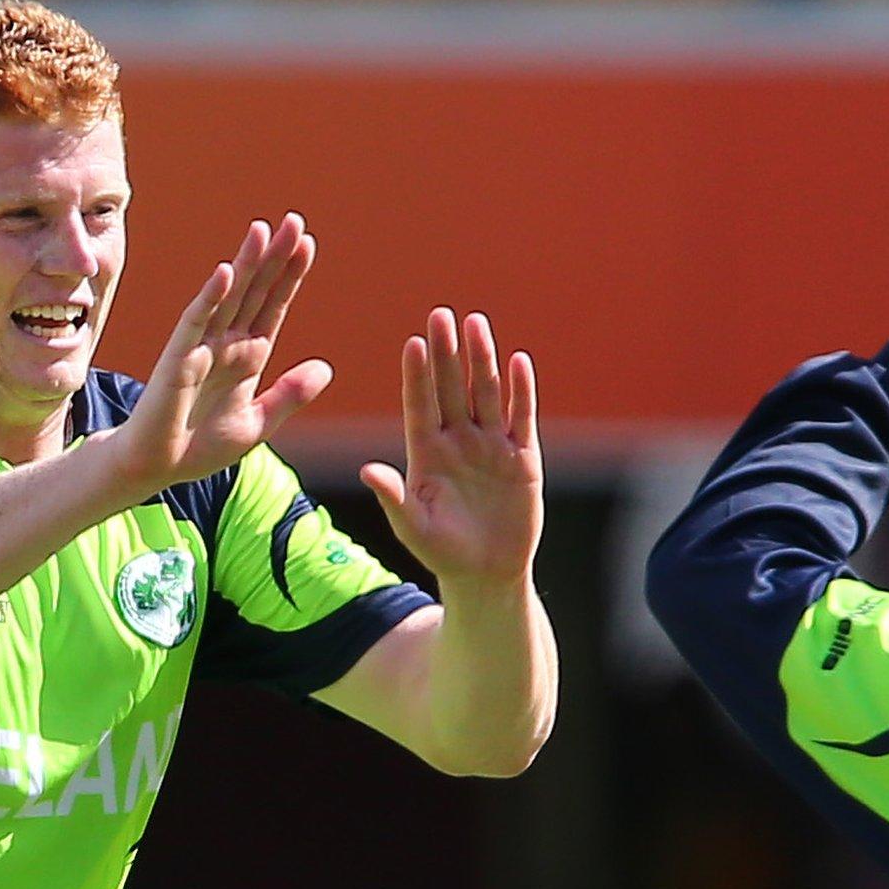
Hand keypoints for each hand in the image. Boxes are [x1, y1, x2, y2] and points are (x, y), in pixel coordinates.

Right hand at [104, 212, 330, 495]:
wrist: (158, 467)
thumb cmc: (202, 446)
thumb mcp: (258, 422)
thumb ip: (290, 394)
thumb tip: (325, 367)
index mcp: (249, 356)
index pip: (274, 306)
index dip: (290, 276)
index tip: (308, 244)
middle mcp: (227, 343)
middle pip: (256, 291)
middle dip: (275, 257)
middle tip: (294, 221)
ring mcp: (202, 346)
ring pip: (228, 296)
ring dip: (246, 263)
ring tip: (264, 230)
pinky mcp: (178, 358)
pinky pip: (196, 321)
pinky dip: (211, 297)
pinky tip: (227, 272)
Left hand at [360, 308, 542, 588]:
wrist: (486, 573)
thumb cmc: (443, 552)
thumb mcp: (413, 528)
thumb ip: (393, 498)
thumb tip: (367, 471)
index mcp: (426, 453)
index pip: (420, 405)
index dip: (417, 376)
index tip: (412, 343)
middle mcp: (457, 441)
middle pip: (452, 388)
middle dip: (447, 353)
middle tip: (441, 315)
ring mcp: (490, 446)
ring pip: (486, 393)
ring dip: (482, 359)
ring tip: (476, 323)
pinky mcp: (521, 457)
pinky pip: (520, 417)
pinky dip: (521, 390)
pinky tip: (518, 361)